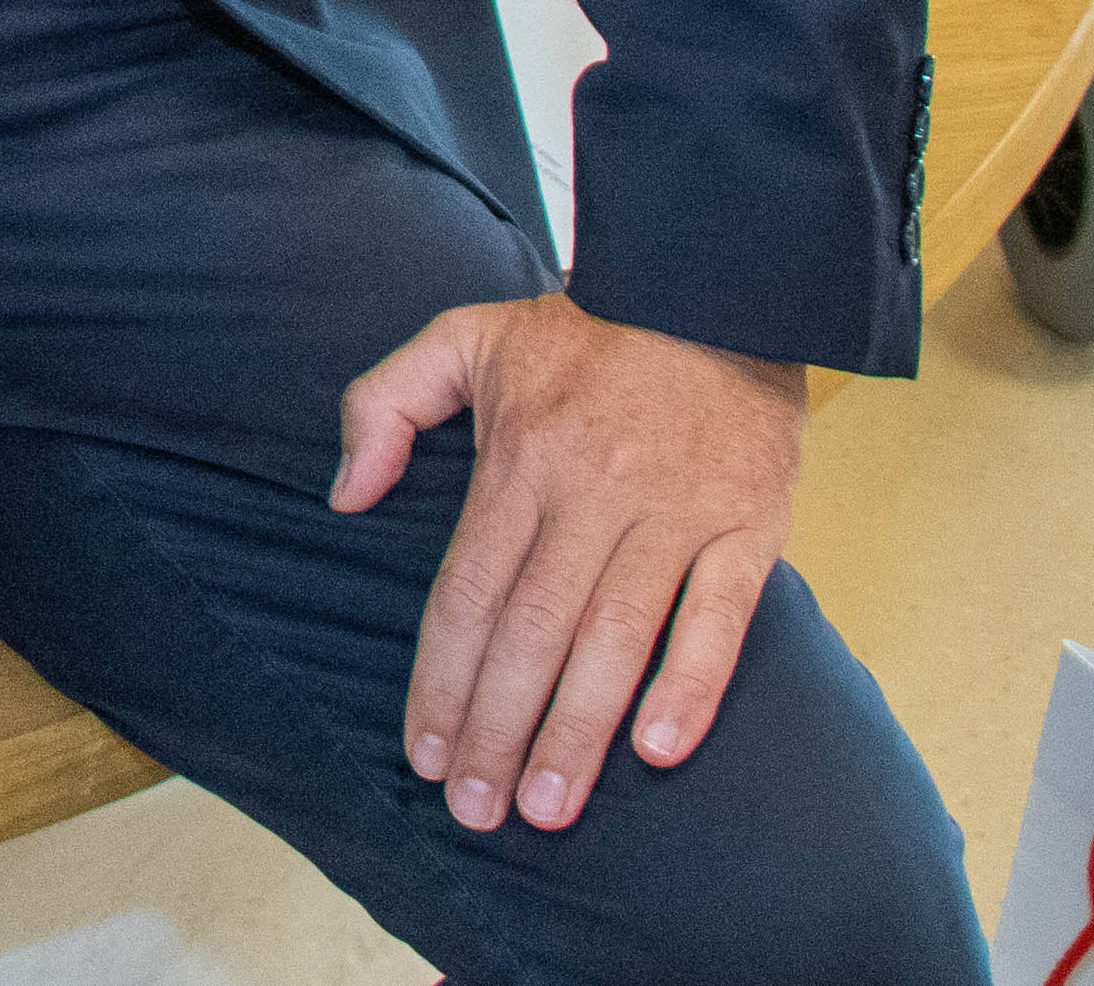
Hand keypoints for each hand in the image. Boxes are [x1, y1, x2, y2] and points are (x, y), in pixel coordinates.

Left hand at [334, 294, 805, 840]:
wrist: (713, 280)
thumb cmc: (582, 329)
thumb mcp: (462, 337)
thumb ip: (383, 404)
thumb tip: (345, 494)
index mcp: (520, 459)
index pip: (467, 593)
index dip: (442, 681)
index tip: (423, 756)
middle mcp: (592, 493)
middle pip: (531, 632)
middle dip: (499, 731)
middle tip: (478, 812)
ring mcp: (674, 513)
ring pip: (615, 638)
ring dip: (579, 731)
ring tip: (548, 809)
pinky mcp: (748, 524)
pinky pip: (720, 618)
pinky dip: (694, 685)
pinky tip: (660, 750)